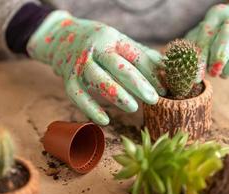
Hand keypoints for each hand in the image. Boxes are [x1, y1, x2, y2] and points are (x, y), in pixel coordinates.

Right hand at [27, 11, 164, 124]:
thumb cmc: (100, 44)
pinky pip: (77, 95)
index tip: (163, 89)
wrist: (62, 38)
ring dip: (116, 95)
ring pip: (98, 80)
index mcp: (112, 37)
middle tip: (153, 99)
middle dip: (137, 84)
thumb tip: (166, 70)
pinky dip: (90, 108)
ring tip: (133, 108)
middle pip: (117, 66)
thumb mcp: (120, 43)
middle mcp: (95, 49)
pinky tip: (105, 121)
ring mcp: (80, 63)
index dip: (150, 73)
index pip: (135, 55)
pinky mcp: (69, 78)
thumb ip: (142, 56)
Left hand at [186, 2, 228, 78]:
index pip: (206, 35)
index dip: (201, 58)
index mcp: (214, 15)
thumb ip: (192, 50)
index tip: (196, 77)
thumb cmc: (215, 34)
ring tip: (224, 75)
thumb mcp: (200, 36)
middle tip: (214, 73)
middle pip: (228, 34)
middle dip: (220, 56)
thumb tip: (183, 70)